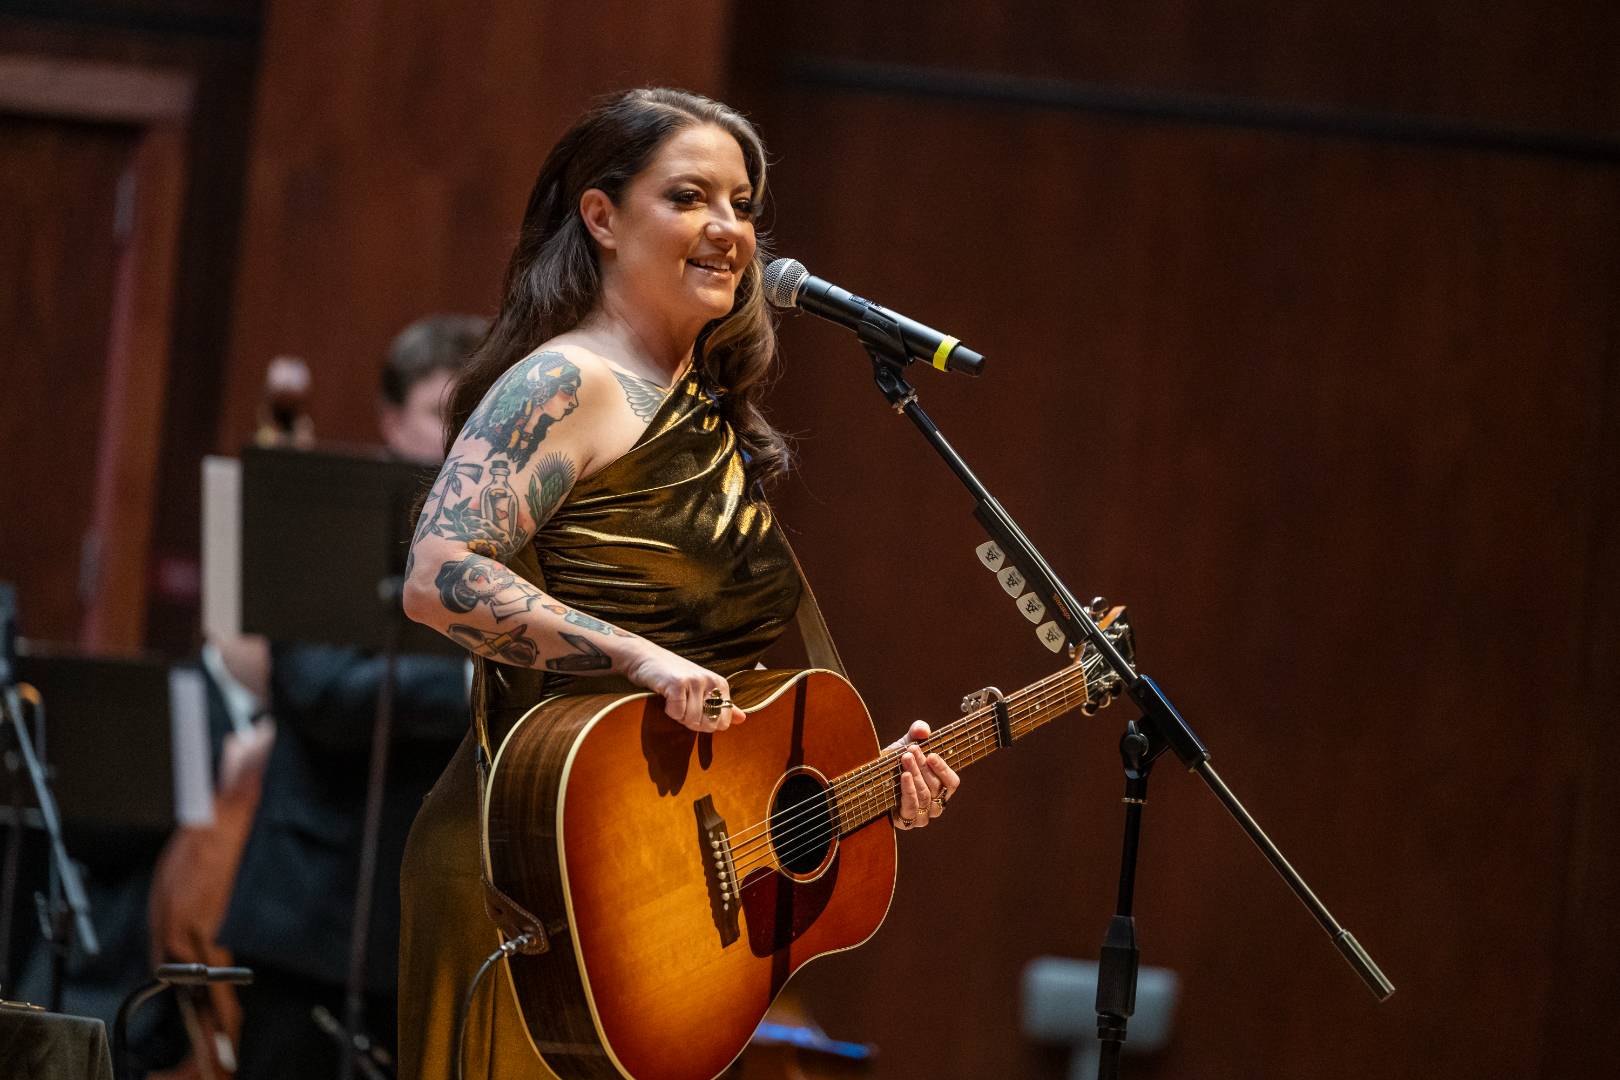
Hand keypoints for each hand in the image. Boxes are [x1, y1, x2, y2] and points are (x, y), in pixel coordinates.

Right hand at [621, 641, 747, 732]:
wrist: (645, 658)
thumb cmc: (673, 677)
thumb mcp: (701, 689)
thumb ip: (722, 705)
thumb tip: (743, 719)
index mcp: (721, 685)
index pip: (724, 723)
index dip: (706, 724)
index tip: (694, 710)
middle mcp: (711, 681)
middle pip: (708, 724)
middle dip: (692, 722)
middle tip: (682, 706)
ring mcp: (695, 681)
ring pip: (692, 721)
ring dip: (678, 716)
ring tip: (673, 699)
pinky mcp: (678, 683)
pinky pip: (677, 714)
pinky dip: (668, 711)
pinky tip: (666, 697)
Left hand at [887, 720, 960, 830]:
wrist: (870, 780)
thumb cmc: (894, 763)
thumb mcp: (906, 744)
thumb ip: (917, 732)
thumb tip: (923, 730)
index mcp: (941, 789)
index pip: (951, 783)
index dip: (944, 769)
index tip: (931, 755)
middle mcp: (935, 805)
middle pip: (936, 787)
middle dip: (923, 766)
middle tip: (911, 750)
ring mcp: (921, 816)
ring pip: (925, 796)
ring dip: (915, 775)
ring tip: (905, 758)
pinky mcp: (906, 822)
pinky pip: (912, 807)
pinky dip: (908, 790)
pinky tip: (904, 776)